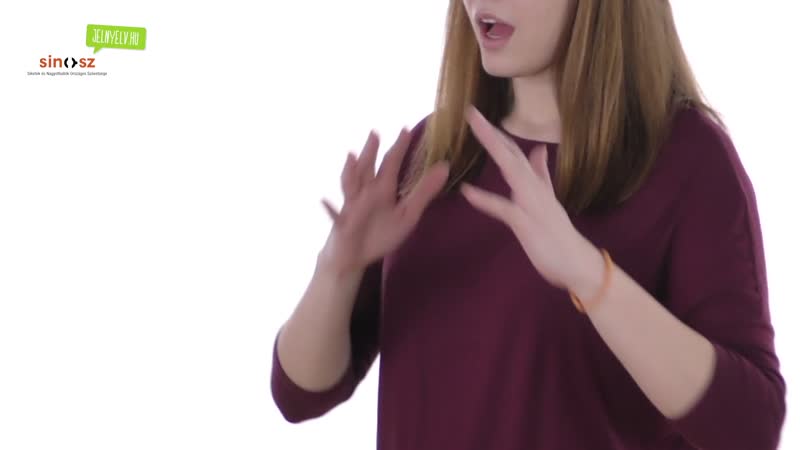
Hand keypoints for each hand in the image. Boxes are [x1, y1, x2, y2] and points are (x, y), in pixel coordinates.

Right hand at [319, 127, 449, 274]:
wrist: (355, 257)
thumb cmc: (380, 232)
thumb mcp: (407, 214)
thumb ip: (424, 192)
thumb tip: (445, 166)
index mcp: (383, 189)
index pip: (391, 164)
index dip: (399, 148)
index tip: (406, 129)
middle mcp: (365, 193)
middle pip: (368, 169)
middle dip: (371, 152)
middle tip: (375, 133)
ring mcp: (351, 207)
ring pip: (350, 186)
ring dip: (349, 172)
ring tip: (351, 157)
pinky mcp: (342, 224)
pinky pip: (335, 216)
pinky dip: (330, 210)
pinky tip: (325, 202)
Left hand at [459, 105, 600, 289]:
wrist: (578, 263)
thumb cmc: (559, 235)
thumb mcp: (549, 200)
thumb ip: (542, 175)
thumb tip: (539, 149)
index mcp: (535, 184)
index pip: (515, 153)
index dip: (497, 135)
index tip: (478, 117)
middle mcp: (534, 188)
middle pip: (511, 153)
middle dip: (491, 132)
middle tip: (471, 111)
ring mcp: (531, 203)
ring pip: (511, 169)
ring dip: (493, 147)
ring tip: (475, 130)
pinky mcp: (526, 223)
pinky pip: (503, 208)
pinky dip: (484, 199)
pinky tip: (466, 191)